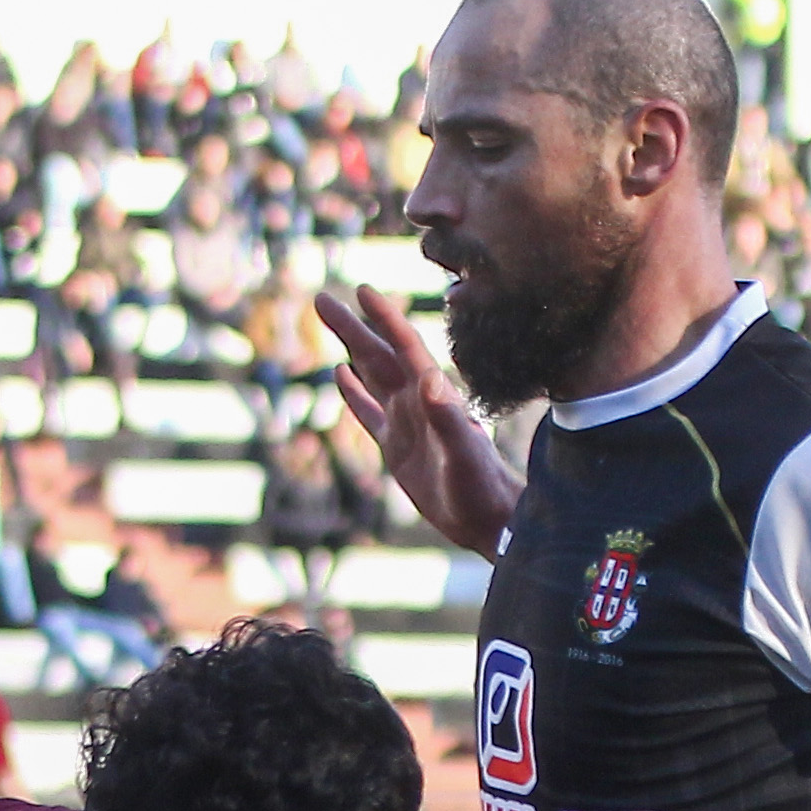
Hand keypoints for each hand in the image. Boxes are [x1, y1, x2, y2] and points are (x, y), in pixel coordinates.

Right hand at [315, 282, 516, 558]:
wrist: (489, 519)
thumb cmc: (481, 488)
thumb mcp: (463, 454)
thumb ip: (447, 417)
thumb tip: (427, 378)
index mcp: (431, 397)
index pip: (404, 348)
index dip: (384, 318)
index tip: (363, 291)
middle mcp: (416, 402)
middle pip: (378, 355)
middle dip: (351, 327)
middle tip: (322, 300)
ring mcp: (405, 423)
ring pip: (371, 376)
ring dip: (350, 349)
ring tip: (330, 323)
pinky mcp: (396, 447)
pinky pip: (369, 411)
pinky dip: (354, 391)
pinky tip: (341, 374)